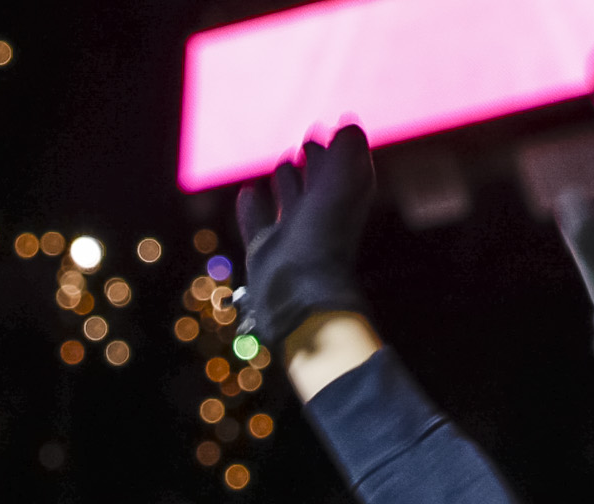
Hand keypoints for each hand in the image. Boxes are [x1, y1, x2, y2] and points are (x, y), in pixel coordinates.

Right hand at [233, 125, 372, 346]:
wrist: (298, 291)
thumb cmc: (323, 237)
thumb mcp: (342, 184)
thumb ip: (346, 150)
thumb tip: (347, 123)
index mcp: (343, 201)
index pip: (346, 167)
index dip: (341, 147)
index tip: (333, 124)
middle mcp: (319, 217)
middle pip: (319, 183)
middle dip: (315, 160)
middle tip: (309, 138)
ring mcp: (290, 235)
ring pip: (289, 201)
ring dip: (287, 180)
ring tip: (283, 162)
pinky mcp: (263, 251)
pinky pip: (257, 224)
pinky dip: (252, 207)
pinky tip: (247, 192)